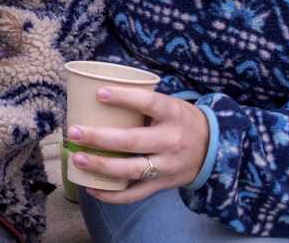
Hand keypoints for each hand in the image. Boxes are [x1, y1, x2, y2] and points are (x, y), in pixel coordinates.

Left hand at [68, 84, 211, 203]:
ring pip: (131, 170)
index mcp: (172, 114)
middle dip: (99, 138)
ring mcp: (167, 166)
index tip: (99, 93)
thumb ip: (142, 103)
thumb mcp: (170, 104)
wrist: (215, 149)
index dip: (124, 97)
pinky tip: (92, 188)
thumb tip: (96, 95)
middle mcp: (171, 141)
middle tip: (74, 132)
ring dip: (101, 166)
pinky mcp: (163, 185)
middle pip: (131, 141)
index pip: (148, 103)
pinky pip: (136, 194)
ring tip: (77, 158)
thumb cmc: (181, 120)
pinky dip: (113, 195)